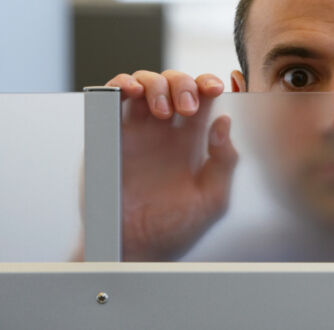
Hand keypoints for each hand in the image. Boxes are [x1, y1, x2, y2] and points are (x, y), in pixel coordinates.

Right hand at [107, 70, 236, 260]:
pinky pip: (111, 99)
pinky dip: (120, 85)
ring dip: (156, 84)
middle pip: (175, 83)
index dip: (209, 84)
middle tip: (187, 108)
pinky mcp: (109, 136)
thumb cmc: (175, 228)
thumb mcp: (212, 199)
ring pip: (145, 84)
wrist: (135, 250)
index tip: (217, 87)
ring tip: (163, 110)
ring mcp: (136, 131)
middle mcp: (165, 131)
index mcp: (192, 141)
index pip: (203, 98)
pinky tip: (131, 90)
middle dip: (184, 84)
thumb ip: (224, 161)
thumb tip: (224, 122)